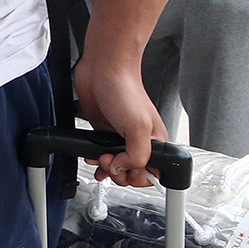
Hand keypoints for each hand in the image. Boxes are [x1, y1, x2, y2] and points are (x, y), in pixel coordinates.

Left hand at [75, 56, 166, 187]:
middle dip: (119, 172)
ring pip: (116, 165)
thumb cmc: (125, 91)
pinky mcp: (104, 132)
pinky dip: (96, 160)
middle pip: (132, 172)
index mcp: (156, 142)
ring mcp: (120, 137)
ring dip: (106, 168)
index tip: (125, 167)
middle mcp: (139, 141)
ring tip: (99, 160)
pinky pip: (102, 154)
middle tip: (109, 160)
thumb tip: (124, 168)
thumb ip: (137, 155)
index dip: (137, 176)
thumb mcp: (138, 127)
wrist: (103, 71)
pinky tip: (92, 158)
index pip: (152, 173)